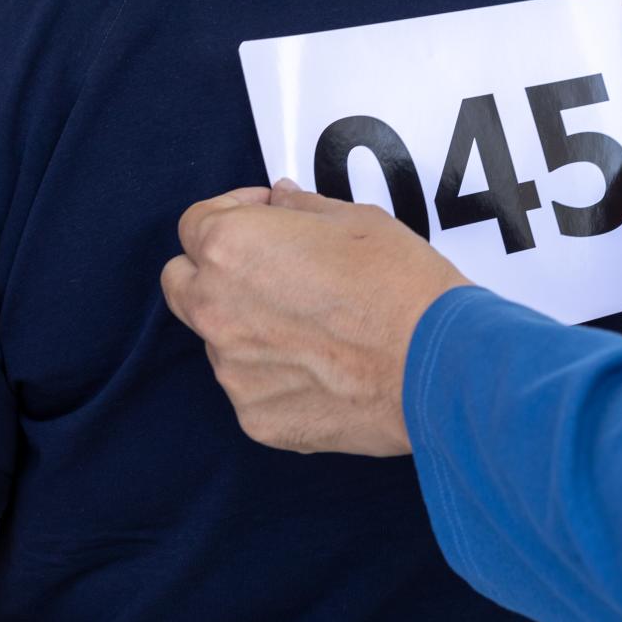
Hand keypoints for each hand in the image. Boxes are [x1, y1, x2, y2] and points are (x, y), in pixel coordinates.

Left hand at [160, 181, 469, 455]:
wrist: (439, 367)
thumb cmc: (403, 286)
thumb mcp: (357, 220)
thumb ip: (301, 209)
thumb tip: (280, 202)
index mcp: (230, 247)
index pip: (196, 222)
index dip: (235, 214)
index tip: (266, 218)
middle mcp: (215, 309)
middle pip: (183, 283)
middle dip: (215, 271)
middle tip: (272, 270)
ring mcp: (232, 371)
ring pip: (221, 340)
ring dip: (250, 327)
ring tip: (317, 328)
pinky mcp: (258, 419)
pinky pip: (254, 388)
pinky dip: (279, 377)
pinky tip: (329, 369)